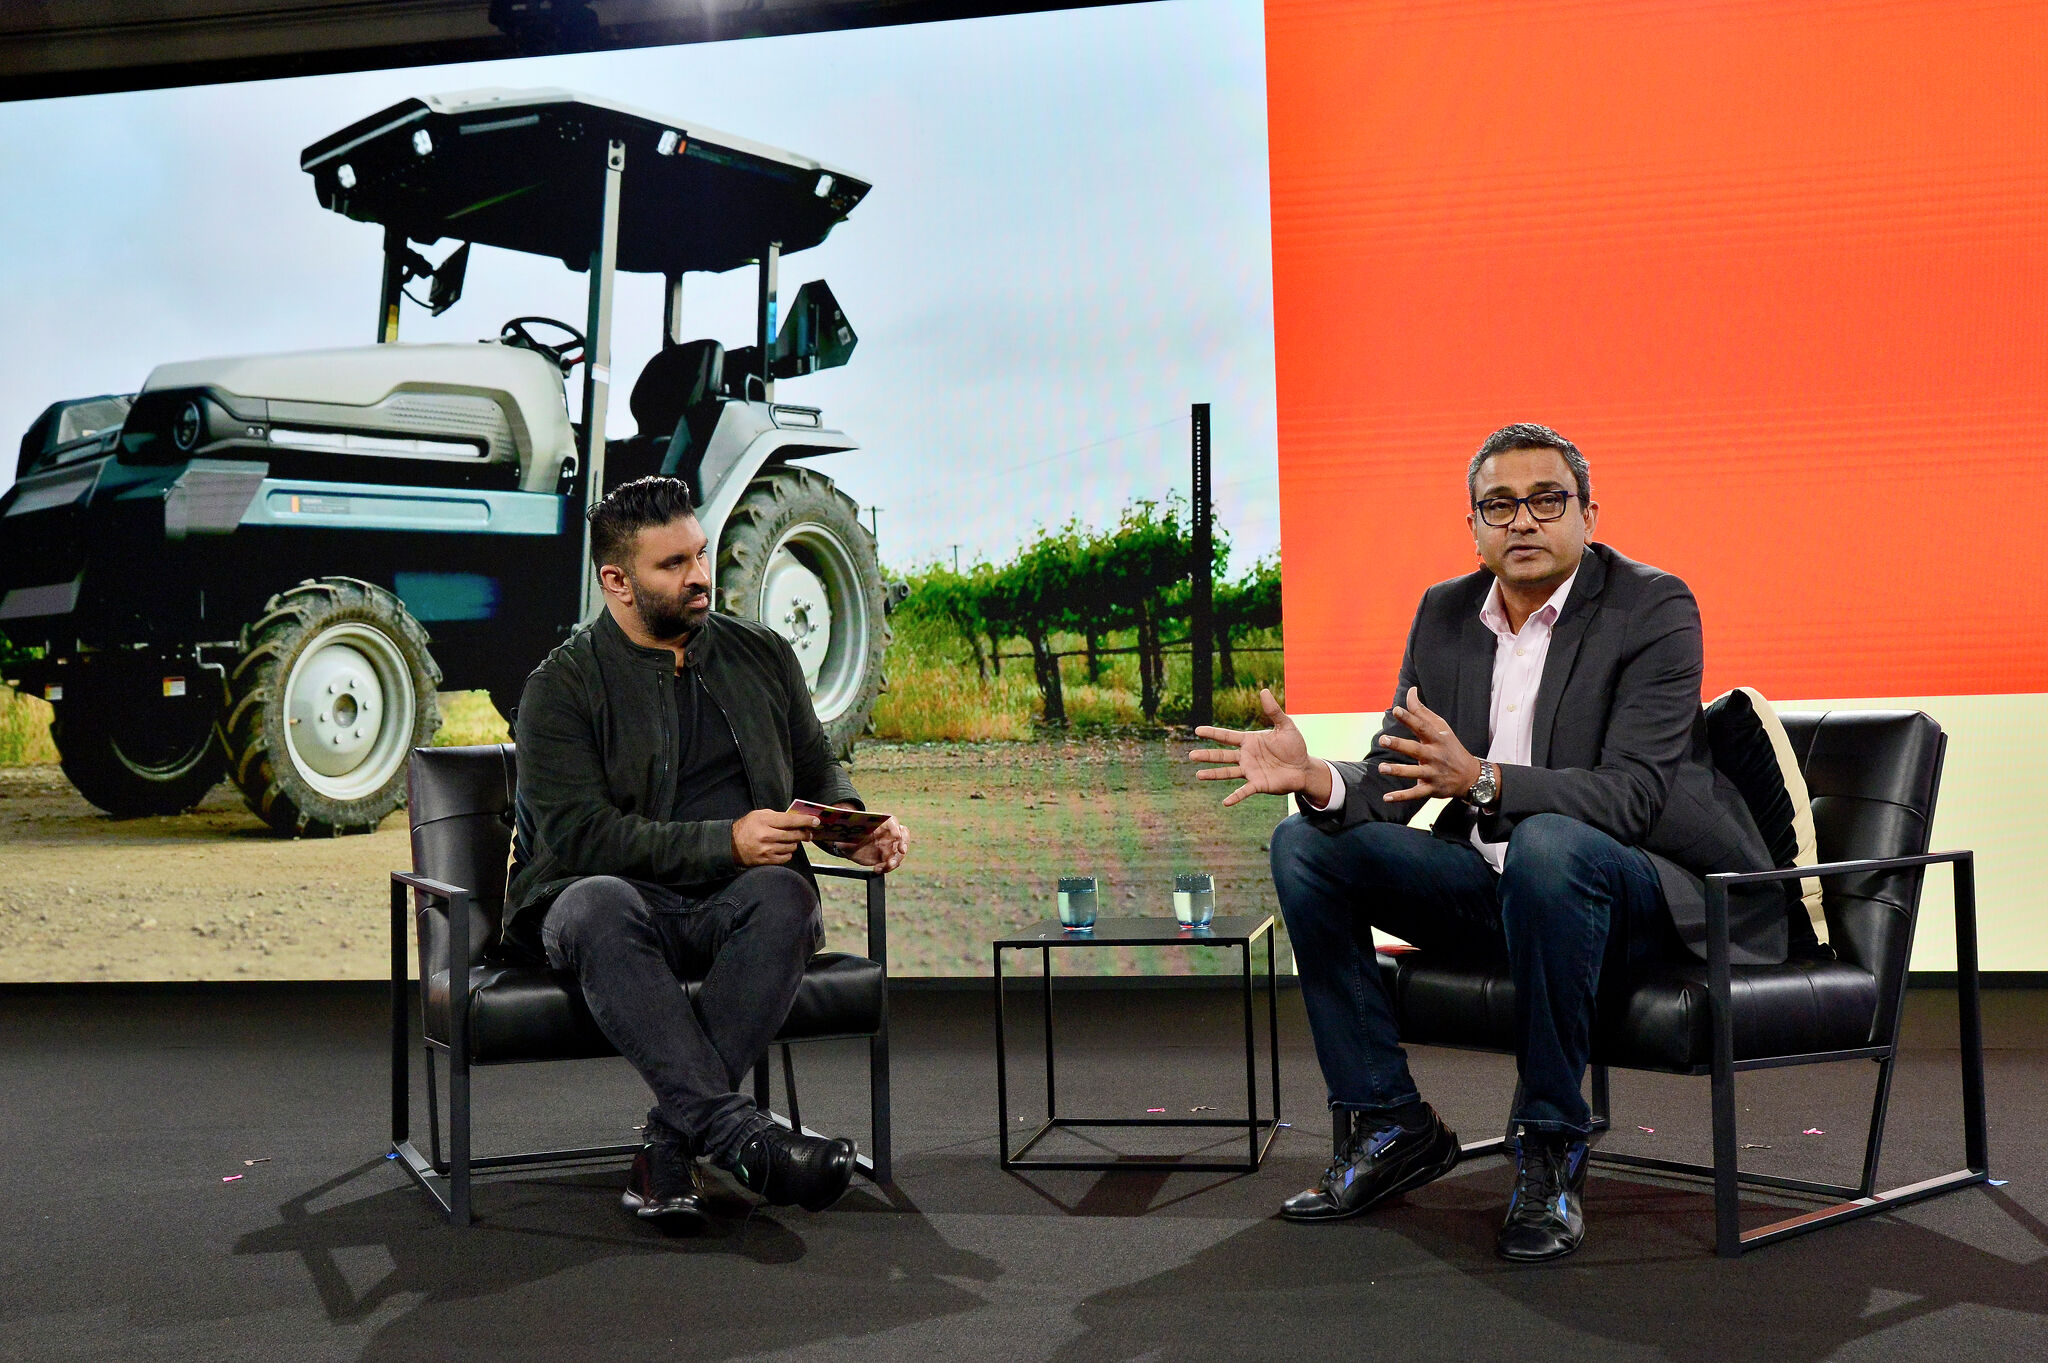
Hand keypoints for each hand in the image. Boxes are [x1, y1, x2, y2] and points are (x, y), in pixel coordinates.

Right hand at [731, 808, 818, 865]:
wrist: (730, 846)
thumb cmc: (746, 827)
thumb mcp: (758, 815)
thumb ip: (777, 816)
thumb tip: (796, 819)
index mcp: (764, 821)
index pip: (791, 821)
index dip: (806, 821)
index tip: (816, 821)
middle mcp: (766, 836)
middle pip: (794, 835)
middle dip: (805, 833)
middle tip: (809, 833)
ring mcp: (767, 850)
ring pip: (792, 847)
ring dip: (794, 843)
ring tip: (790, 840)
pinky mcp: (766, 860)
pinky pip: (786, 857)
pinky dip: (788, 853)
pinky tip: (783, 848)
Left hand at [832, 814, 908, 872]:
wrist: (847, 846)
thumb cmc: (848, 835)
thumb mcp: (846, 832)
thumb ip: (849, 831)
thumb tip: (844, 829)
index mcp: (879, 823)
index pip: (892, 821)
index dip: (896, 827)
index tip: (896, 836)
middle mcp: (887, 834)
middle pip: (903, 835)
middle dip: (904, 842)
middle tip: (902, 851)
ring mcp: (888, 846)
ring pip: (899, 852)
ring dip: (896, 860)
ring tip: (886, 866)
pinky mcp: (885, 857)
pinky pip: (891, 863)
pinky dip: (886, 868)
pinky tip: (877, 869)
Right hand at [1188, 687, 1324, 807]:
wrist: (1304, 768)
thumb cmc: (1294, 746)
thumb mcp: (1285, 726)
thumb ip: (1273, 711)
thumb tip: (1263, 691)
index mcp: (1249, 741)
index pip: (1227, 736)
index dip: (1212, 733)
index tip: (1197, 730)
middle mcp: (1246, 757)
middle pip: (1222, 755)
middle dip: (1207, 756)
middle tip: (1191, 755)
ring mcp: (1250, 771)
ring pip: (1227, 773)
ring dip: (1213, 774)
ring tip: (1198, 775)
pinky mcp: (1258, 784)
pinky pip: (1244, 791)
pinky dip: (1235, 797)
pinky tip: (1225, 802)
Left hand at [1376, 687, 1483, 803]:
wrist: (1470, 776)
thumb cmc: (1450, 747)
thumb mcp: (1441, 728)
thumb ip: (1422, 711)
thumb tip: (1410, 691)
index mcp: (1436, 739)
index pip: (1422, 726)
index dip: (1409, 718)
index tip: (1396, 710)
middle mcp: (1435, 756)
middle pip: (1415, 749)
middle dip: (1399, 744)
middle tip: (1383, 739)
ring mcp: (1433, 773)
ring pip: (1414, 772)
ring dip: (1397, 770)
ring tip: (1381, 768)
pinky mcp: (1431, 789)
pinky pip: (1415, 794)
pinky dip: (1401, 796)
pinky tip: (1385, 798)